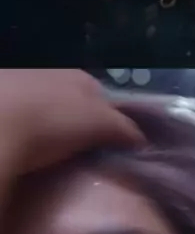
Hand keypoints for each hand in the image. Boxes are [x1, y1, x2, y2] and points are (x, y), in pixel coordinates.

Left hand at [0, 69, 143, 176]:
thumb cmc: (55, 120)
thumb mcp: (101, 123)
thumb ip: (125, 128)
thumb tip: (141, 140)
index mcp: (81, 77)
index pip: (104, 98)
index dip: (111, 123)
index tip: (112, 148)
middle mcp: (52, 74)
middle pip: (74, 104)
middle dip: (79, 126)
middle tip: (84, 157)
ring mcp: (22, 86)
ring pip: (46, 111)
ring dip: (51, 130)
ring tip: (53, 158)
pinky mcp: (3, 106)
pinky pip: (22, 121)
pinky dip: (26, 135)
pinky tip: (28, 153)